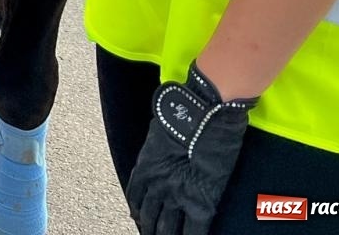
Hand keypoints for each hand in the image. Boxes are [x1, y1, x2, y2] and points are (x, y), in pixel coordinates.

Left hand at [126, 62, 255, 234]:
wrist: (203, 115)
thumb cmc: (182, 114)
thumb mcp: (160, 130)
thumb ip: (159, 146)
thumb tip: (162, 145)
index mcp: (145, 167)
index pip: (135, 195)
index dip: (137, 209)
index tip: (137, 217)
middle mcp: (157, 184)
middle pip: (149, 215)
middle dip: (148, 227)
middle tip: (149, 234)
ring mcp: (178, 195)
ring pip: (167, 227)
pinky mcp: (201, 203)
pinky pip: (194, 231)